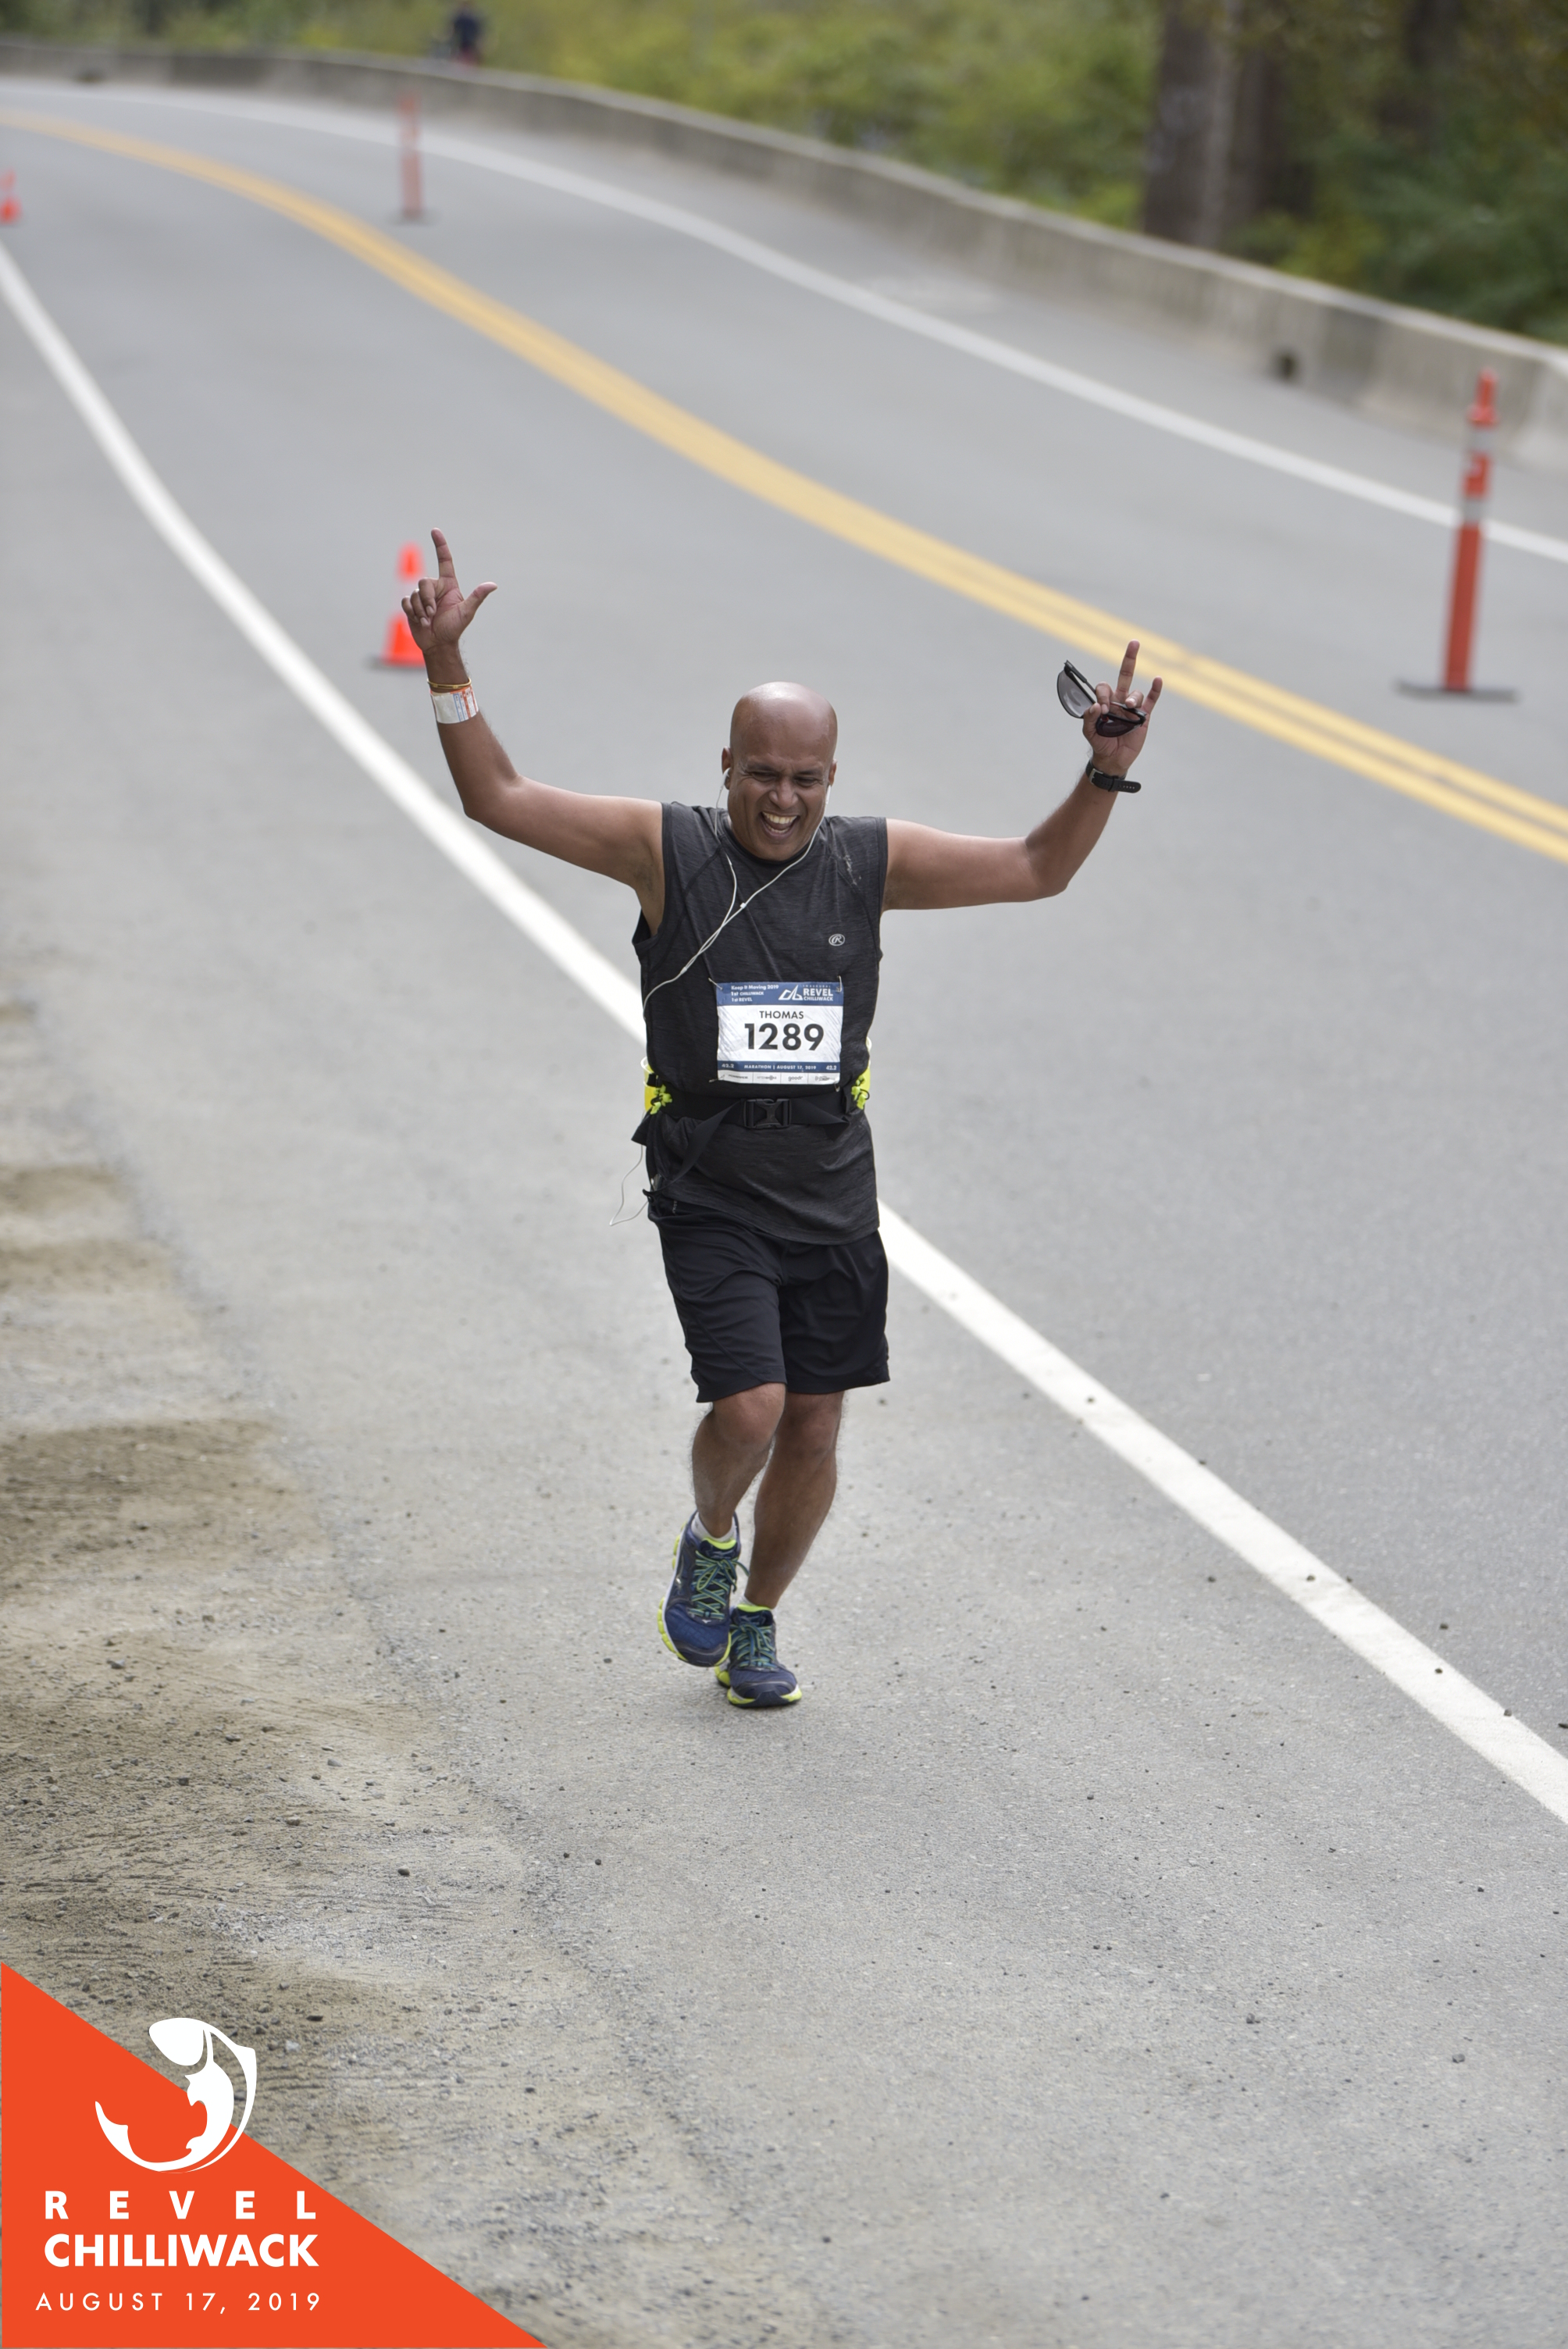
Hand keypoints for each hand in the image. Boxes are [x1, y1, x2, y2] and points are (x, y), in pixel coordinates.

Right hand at [402, 528, 496, 675]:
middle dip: (427, 600)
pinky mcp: (411, 605)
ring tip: (428, 621)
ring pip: (413, 594)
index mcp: (448, 585)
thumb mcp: (466, 612)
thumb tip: (493, 585)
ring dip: (420, 610)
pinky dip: (412, 612)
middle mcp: (435, 588)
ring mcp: (422, 596)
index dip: (440, 545)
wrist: (438, 644)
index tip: (435, 530)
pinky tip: (419, 621)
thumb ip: (477, 597)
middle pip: (423, 582)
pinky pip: (405, 602)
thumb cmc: (454, 628)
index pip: (444, 560)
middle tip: (433, 614)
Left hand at [1081, 640, 1161, 778]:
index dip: (1103, 695)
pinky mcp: (1144, 716)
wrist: (1112, 758)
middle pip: (1125, 675)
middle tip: (1134, 642)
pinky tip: (1157, 679)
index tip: (1103, 709)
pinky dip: (1155, 690)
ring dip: (1133, 698)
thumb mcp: (1089, 732)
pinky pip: (1152, 699)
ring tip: (1129, 707)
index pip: (1104, 688)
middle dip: (1130, 658)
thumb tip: (1097, 706)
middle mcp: (1119, 700)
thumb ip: (1089, 718)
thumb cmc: (1100, 743)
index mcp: (1105, 701)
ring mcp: (1132, 707)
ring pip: (1135, 694)